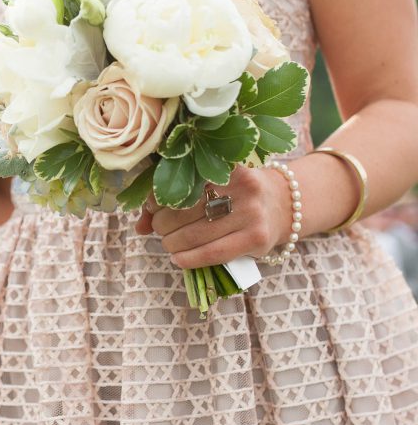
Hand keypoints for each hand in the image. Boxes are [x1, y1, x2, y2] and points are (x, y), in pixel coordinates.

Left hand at [136, 165, 291, 268]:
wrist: (284, 205)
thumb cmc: (236, 194)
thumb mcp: (211, 187)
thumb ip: (173, 201)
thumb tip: (140, 226)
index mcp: (226, 165)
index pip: (180, 183)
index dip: (158, 199)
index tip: (152, 207)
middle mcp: (242, 186)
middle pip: (184, 210)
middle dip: (163, 224)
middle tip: (160, 228)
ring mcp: (251, 213)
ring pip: (195, 234)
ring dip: (171, 243)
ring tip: (169, 243)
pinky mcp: (257, 238)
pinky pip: (213, 253)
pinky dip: (189, 259)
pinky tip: (179, 259)